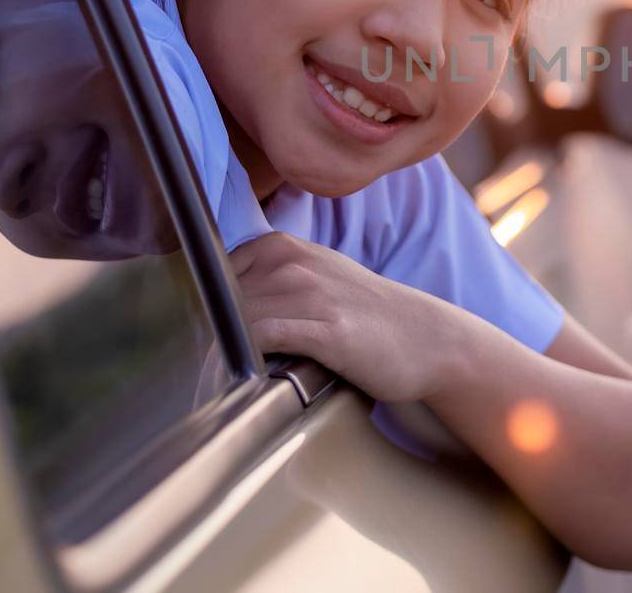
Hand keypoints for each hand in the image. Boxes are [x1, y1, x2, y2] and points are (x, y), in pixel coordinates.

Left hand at [229, 231, 459, 402]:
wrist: (424, 336)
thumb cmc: (363, 314)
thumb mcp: (313, 278)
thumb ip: (267, 283)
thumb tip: (212, 312)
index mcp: (280, 247)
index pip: (213, 278)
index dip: (207, 313)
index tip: (206, 343)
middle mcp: (291, 263)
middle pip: (220, 303)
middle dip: (212, 340)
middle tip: (211, 375)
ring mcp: (310, 294)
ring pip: (237, 321)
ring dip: (225, 356)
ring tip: (228, 385)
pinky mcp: (326, 330)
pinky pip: (262, 338)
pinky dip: (247, 360)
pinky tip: (251, 377)